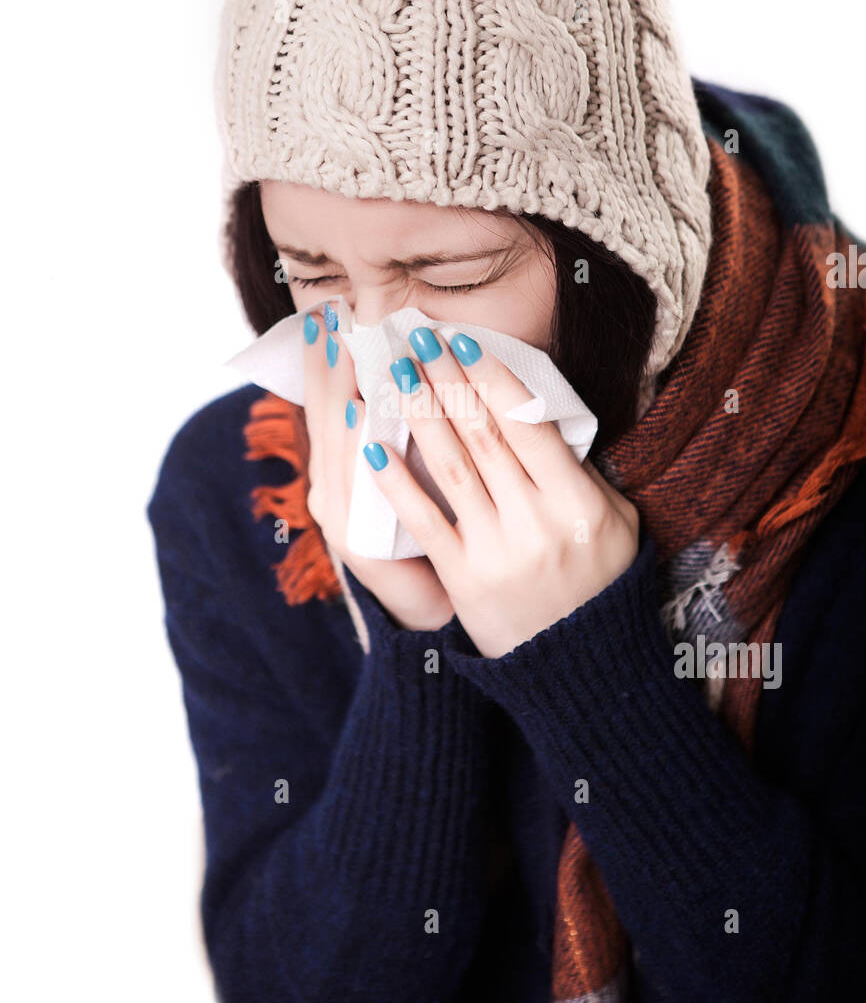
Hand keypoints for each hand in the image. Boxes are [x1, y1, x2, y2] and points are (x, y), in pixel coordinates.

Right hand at [301, 304, 454, 632]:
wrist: (436, 608)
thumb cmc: (434, 530)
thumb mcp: (418, 470)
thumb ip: (411, 426)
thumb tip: (421, 363)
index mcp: (341, 468)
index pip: (329, 400)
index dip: (326, 357)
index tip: (328, 309)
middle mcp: (329, 489)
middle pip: (324, 415)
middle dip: (326, 363)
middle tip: (328, 313)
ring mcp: (341, 518)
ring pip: (336, 445)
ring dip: (340, 391)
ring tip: (342, 347)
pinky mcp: (361, 547)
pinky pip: (358, 490)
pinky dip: (358, 450)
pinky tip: (360, 415)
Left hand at [361, 326, 639, 657]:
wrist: (581, 666)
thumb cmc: (600, 582)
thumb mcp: (616, 523)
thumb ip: (582, 472)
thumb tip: (539, 413)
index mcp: (577, 502)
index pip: (528, 424)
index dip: (492, 377)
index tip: (464, 340)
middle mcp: (536, 522)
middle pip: (483, 435)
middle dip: (447, 379)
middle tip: (416, 337)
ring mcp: (496, 550)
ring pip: (451, 468)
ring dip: (419, 413)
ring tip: (394, 372)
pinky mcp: (463, 577)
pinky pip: (423, 520)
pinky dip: (396, 481)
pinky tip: (371, 444)